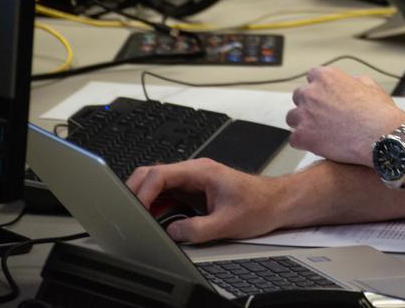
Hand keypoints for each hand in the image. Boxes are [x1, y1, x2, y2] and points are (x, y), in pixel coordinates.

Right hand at [127, 159, 284, 243]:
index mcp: (202, 171)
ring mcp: (194, 180)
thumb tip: (173, 232)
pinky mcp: (195, 191)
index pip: (161, 174)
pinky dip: (156, 204)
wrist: (277, 202)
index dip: (144, 191)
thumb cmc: (260, 205)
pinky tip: (153, 217)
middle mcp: (195, 171)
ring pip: (159, 182)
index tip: (135, 208)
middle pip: (154, 173)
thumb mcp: (227, 223)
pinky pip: (169, 193)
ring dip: (145, 197)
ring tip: (137, 216)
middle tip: (126, 211)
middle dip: (136, 190)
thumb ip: (196, 229)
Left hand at [286, 66, 404, 165]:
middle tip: (322, 117)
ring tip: (318, 133)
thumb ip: (354, 81)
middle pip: (299, 96)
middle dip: (309, 105)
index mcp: (326, 77)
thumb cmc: (378, 112)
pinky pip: (294, 140)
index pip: (312, 76)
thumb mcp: (370, 86)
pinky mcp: (303, 136)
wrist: (380, 136)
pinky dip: (304, 143)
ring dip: (302, 124)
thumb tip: (351, 81)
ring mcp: (304, 114)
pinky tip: (318, 147)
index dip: (319, 88)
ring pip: (292, 118)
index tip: (325, 97)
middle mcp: (311, 92)